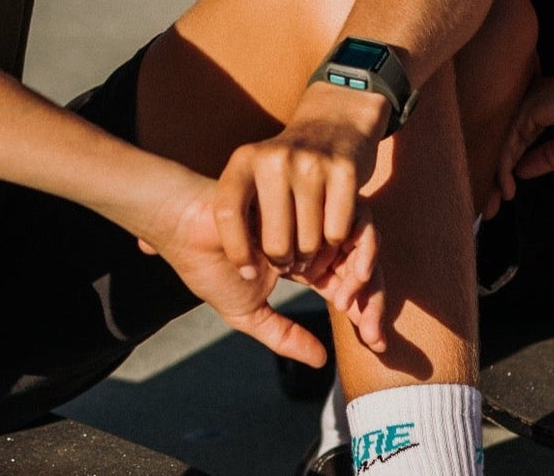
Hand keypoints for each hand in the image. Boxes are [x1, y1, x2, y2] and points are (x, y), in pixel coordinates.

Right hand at [138, 180, 354, 367]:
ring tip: (346, 301)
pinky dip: (342, 245)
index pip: (346, 279)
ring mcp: (304, 210)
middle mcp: (309, 232)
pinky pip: (336, 213)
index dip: (364, 306)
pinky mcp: (298, 192)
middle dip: (373, 294)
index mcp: (303, 258)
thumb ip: (284, 335)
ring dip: (360, 271)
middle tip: (371, 329)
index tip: (372, 339)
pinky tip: (332, 275)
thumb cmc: (208, 267)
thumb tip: (322, 360)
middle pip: (358, 257)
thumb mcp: (249, 312)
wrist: (180, 230)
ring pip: (354, 233)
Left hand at [211, 87, 387, 351]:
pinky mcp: (344, 171)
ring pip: (309, 241)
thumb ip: (210, 215)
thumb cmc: (285, 164)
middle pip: (275, 241)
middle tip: (288, 263)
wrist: (336, 119)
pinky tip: (332, 237)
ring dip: (311, 257)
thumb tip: (144, 246)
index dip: (235, 248)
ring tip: (308, 252)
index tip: (246, 270)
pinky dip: (337, 243)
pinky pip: (338, 230)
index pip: (226, 213)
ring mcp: (311, 164)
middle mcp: (274, 159)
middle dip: (282, 262)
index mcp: (243, 161)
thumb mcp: (250, 174)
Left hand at [491, 64, 553, 209]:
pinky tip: (506, 187)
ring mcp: (522, 107)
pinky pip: (508, 142)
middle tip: (487, 206)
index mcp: (534, 113)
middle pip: (501, 146)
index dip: (506, 169)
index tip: (503, 195)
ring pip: (501, 146)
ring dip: (495, 177)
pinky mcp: (525, 109)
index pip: (513, 144)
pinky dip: (503, 166)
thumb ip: (545, 158)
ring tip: (492, 204)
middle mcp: (523, 108)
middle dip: (492, 177)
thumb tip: (520, 173)